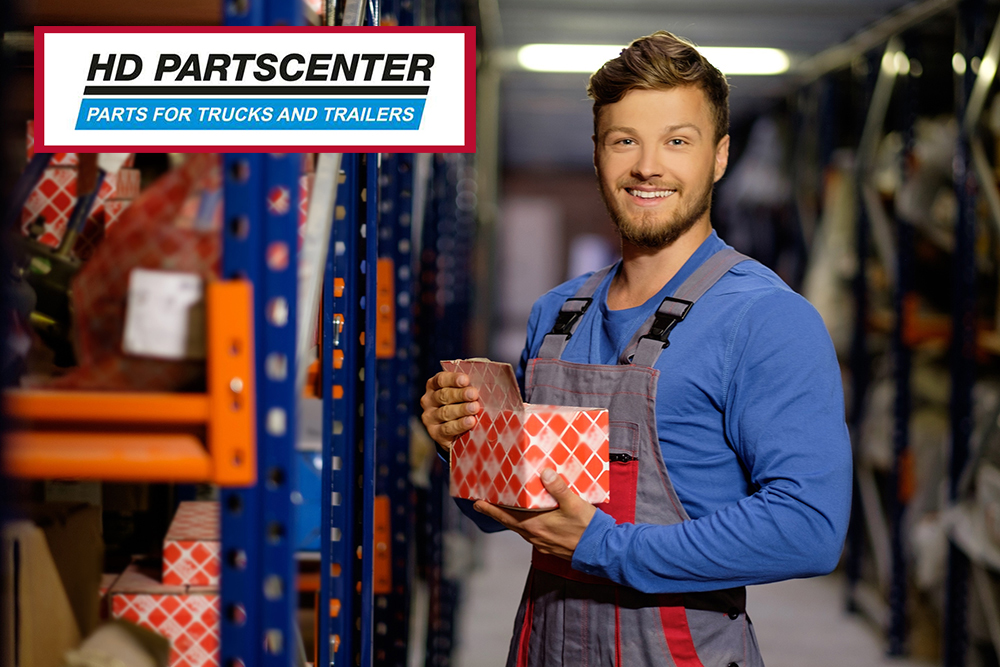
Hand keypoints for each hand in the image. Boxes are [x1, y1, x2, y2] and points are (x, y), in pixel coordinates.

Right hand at [420, 371, 481, 451]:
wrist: (459, 433)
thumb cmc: (465, 405)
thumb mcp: (466, 392)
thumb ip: (471, 383)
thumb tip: (485, 373)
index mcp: (434, 386)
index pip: (441, 379)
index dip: (453, 379)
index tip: (466, 379)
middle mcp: (429, 401)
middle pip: (443, 395)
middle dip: (460, 394)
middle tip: (474, 394)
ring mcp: (430, 418)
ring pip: (445, 412)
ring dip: (461, 409)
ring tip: (475, 408)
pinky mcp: (436, 434)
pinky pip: (447, 429)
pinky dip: (459, 425)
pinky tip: (470, 422)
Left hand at [473, 470, 596, 559]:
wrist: (603, 551)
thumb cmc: (588, 528)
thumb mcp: (574, 503)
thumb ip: (558, 488)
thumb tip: (544, 473)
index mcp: (536, 525)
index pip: (506, 516)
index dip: (490, 509)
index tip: (477, 503)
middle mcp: (535, 536)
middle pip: (509, 523)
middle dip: (496, 512)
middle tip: (484, 503)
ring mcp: (542, 543)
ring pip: (520, 529)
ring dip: (511, 519)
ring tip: (506, 508)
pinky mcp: (551, 546)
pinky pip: (532, 534)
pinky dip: (525, 525)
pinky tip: (531, 518)